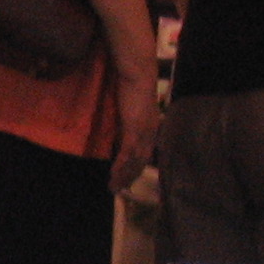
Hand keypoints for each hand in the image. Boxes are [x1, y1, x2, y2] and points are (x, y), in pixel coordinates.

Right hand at [109, 71, 158, 194]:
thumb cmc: (132, 85)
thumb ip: (128, 120)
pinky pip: (127, 153)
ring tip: (112, 188)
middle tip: (118, 190)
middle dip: (130, 177)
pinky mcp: (134, 129)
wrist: (137, 74)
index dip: (136, 168)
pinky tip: (112, 175)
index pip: (145, 153)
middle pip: (141, 161)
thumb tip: (119, 131)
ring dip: (123, 176)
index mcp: (150, 127)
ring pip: (134, 161)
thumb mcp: (131, 107)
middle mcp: (150, 133)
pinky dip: (120, 166)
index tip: (127, 179)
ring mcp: (144, 132)